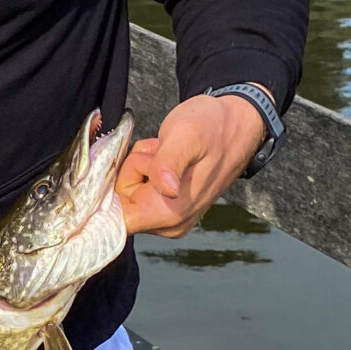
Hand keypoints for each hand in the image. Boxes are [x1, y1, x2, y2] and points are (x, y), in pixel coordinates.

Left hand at [118, 92, 268, 239]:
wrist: (235, 125)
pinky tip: (167, 160)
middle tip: (158, 154)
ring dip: (141, 170)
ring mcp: (171, 219)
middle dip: (132, 173)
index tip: (137, 166)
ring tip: (166, 154)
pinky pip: (140, 193)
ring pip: (129, 196)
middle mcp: (170, 224)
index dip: (115, 189)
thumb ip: (169, 162)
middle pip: (120, 205)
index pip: (115, 220)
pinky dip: (147, 172)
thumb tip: (166, 189)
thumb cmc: (212, 126)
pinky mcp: (171, 210)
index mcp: (170, 213)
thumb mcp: (186, 135)